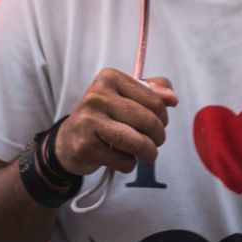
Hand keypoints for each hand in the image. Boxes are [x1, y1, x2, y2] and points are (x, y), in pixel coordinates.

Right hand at [54, 69, 177, 176]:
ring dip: (149, 153)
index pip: (154, 100)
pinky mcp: (85, 147)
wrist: (68, 139)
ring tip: (147, 154)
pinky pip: (124, 161)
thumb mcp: (125, 95)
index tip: (160, 123)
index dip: (163, 116)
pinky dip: (129, 164)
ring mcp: (89, 121)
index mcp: (109, 78)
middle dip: (159, 137)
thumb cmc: (104, 115)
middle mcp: (97, 96)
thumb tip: (172, 98)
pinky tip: (121, 158)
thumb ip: (152, 91)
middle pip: (148, 121)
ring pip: (138, 143)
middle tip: (156, 142)